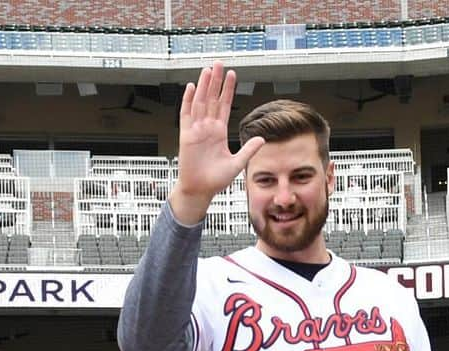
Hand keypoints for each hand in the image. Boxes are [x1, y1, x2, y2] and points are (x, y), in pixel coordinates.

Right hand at [170, 62, 264, 223]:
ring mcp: (196, 130)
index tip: (232, 75)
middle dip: (216, 81)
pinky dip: (188, 101)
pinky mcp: (186, 135)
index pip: (224, 105)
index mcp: (219, 132)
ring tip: (208, 70)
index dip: (228, 90)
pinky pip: (186, 114)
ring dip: (204, 86)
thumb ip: (248, 150)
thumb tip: (262, 139)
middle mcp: (208, 127)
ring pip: (200, 102)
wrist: (200, 190)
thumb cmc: (216, 180)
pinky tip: (192, 88)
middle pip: (212, 99)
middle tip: (220, 63)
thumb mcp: (237, 163)